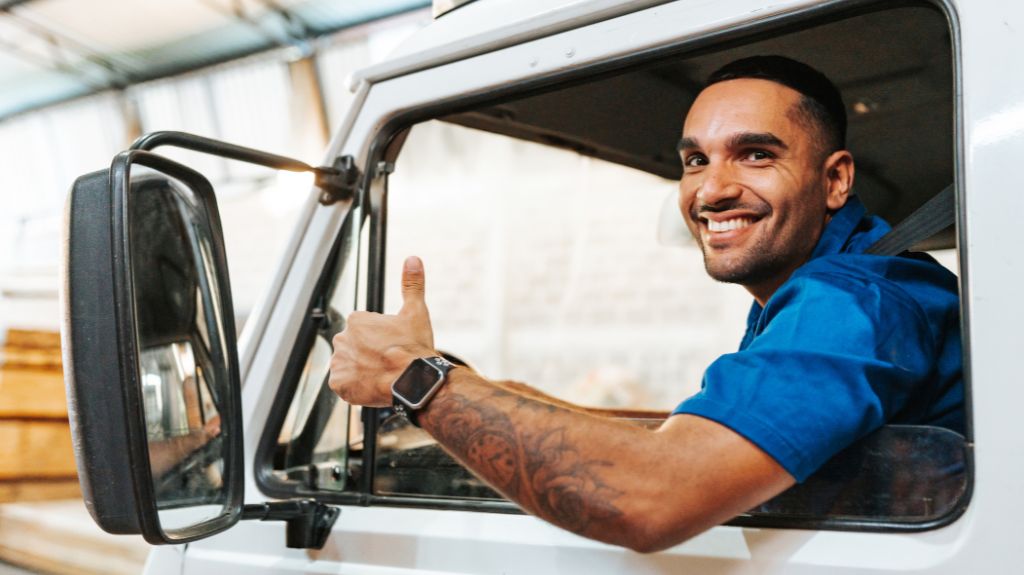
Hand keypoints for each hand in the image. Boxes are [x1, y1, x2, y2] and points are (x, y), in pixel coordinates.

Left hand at [329, 256, 436, 405]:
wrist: (414, 381)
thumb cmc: (415, 347)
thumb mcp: (416, 312)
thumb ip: (412, 285)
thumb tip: (413, 258)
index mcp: (357, 320)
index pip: (365, 330)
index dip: (381, 339)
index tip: (394, 346)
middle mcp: (342, 338)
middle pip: (355, 347)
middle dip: (369, 354)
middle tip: (389, 361)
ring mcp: (339, 362)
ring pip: (350, 365)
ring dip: (362, 370)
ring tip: (383, 375)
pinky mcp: (338, 384)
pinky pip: (344, 385)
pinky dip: (356, 387)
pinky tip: (373, 385)